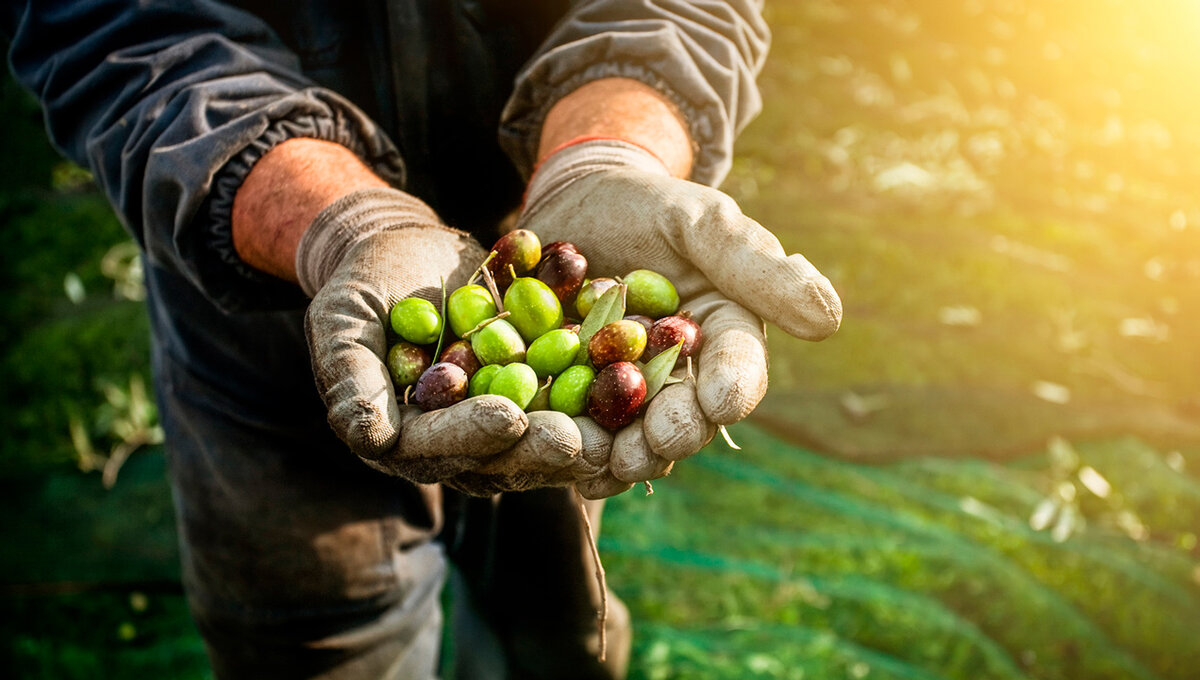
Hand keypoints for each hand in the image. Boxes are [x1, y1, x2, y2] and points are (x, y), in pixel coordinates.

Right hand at [302, 188, 591, 494]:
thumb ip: (351, 377)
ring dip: (587, 432)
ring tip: (621, 422)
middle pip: (503, 455)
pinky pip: (576, 398)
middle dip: (541, 447)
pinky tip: (643, 383)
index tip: (506, 419)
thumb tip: (369, 437)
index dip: (471, 435)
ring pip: (548, 437)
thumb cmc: (364, 284)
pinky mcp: (542, 394)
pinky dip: (607, 392)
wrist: (408, 251)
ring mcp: (505, 421)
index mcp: (405, 438)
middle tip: (580, 439)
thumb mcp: (343, 320)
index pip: (438, 446)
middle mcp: (459, 442)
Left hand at [517, 140, 841, 497]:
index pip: (739, 369)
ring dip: (620, 455)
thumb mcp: (701, 221)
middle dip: (673, 435)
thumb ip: (754, 265)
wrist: (576, 202)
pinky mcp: (574, 394)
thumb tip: (828, 320)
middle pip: (686, 417)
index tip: (720, 404)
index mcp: (724, 336)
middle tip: (656, 445)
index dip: (732, 389)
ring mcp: (626, 391)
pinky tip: (556, 456)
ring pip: (631, 435)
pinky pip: (576, 427)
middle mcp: (681, 375)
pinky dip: (567, 445)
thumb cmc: (649, 205)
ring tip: (602, 462)